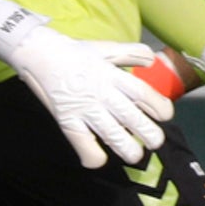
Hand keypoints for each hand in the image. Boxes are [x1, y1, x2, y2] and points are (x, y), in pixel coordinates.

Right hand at [0, 0, 173, 168]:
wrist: (38, 53)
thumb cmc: (75, 52)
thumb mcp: (106, 48)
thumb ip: (131, 53)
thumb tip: (152, 59)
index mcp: (113, 75)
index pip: (143, 94)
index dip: (159, 107)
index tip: (166, 115)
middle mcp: (102, 93)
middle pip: (133, 119)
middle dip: (150, 135)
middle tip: (155, 141)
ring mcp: (85, 109)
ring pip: (113, 136)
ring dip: (128, 150)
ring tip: (134, 155)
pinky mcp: (67, 121)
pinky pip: (84, 146)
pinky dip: (94, 157)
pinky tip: (99, 157)